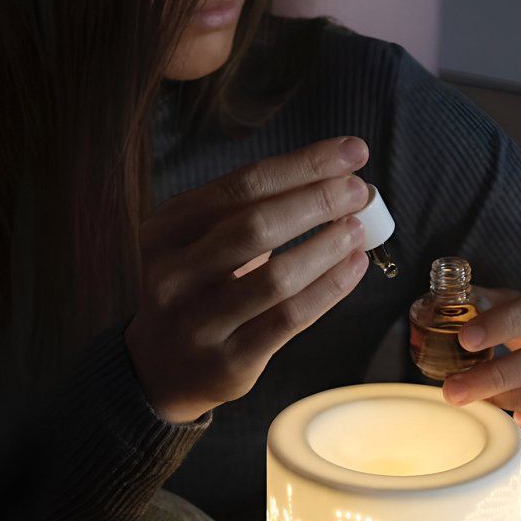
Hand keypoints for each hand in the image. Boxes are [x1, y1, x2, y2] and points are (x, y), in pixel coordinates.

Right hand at [126, 136, 371, 423]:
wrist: (161, 368)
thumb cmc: (196, 291)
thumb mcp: (199, 244)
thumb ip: (247, 212)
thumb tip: (333, 180)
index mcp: (166, 231)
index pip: (243, 186)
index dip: (303, 165)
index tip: (352, 151)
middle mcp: (174, 275)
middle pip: (256, 225)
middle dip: (317, 201)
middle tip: (358, 190)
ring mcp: (198, 323)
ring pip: (276, 277)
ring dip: (326, 247)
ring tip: (359, 230)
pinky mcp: (228, 361)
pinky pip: (289, 319)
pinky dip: (329, 289)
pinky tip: (354, 267)